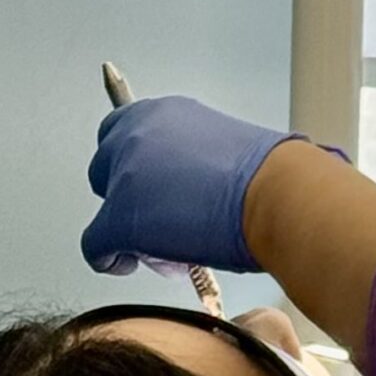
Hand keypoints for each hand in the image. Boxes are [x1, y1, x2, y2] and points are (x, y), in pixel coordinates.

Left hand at [82, 97, 304, 275]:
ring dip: (130, 227)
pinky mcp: (118, 218)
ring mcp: (124, 175)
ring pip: (107, 209)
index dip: (137, 166)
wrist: (278, 195)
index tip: (152, 184)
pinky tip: (135, 263)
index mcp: (163, 112)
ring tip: (170, 243)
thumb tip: (195, 185)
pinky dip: (112, 259)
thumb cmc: (270, 178)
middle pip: (106, 169)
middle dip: (129, 196)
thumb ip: (195, 160)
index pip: (123, 132)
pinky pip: (96, 246)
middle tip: (161, 216)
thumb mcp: (225, 150)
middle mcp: (136, 134)